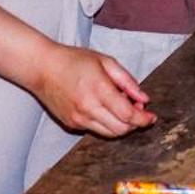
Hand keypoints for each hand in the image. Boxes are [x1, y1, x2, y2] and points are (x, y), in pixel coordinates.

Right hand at [32, 46, 155, 137]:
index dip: (143, 119)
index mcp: (98, 89)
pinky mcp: (71, 124)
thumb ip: (127, 81)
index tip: (151, 117)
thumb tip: (145, 99)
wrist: (43, 68)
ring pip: (109, 133)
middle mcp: (88, 108)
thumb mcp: (105, 61)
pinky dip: (106, 123)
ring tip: (121, 108)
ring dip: (122, 125)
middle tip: (137, 109)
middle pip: (121, 129)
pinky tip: (104, 108)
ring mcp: (78, 119)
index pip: (127, 115)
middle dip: (134, 123)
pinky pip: (96, 129)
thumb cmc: (74, 60)